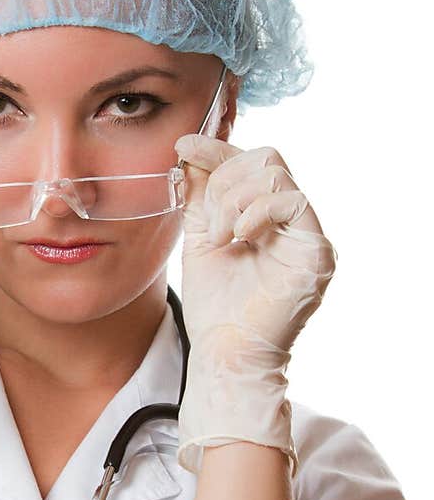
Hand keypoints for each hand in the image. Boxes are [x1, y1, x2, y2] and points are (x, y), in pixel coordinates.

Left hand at [171, 133, 336, 475]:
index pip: (249, 164)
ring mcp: (308, 235)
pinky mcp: (317, 251)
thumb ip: (199, 199)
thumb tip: (189, 154)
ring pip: (275, 172)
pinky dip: (254, 211)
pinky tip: (236, 238)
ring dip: (233, 199)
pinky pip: (291, 201)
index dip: (217, 150)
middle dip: (224, 180)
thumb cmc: (215, 309)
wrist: (224, 353)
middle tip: (208, 221)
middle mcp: (292, 223)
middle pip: (265, 158)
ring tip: (219, 237)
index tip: (181, 146)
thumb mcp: (199, 241)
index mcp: (267, 218)